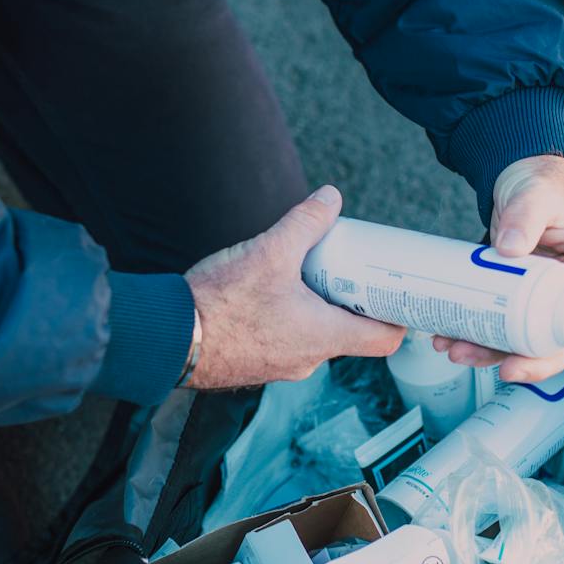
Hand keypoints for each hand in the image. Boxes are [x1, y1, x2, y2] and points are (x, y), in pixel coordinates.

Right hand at [184, 185, 405, 388]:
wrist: (166, 338)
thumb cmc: (219, 304)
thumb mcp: (269, 251)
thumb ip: (306, 223)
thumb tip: (331, 198)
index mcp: (324, 337)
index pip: (385, 340)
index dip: (396, 317)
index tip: (392, 292)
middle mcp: (308, 359)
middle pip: (349, 332)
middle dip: (349, 300)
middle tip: (346, 269)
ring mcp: (281, 365)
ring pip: (314, 334)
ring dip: (314, 307)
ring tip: (302, 273)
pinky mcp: (255, 363)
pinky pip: (285, 339)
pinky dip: (287, 317)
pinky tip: (267, 291)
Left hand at [433, 155, 563, 382]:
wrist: (518, 186)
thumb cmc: (543, 185)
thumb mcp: (536, 193)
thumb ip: (526, 213)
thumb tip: (510, 248)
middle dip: (541, 362)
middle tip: (509, 369)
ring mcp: (549, 300)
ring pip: (534, 342)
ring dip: (497, 354)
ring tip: (460, 351)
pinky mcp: (521, 304)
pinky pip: (506, 330)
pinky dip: (479, 339)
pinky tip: (451, 339)